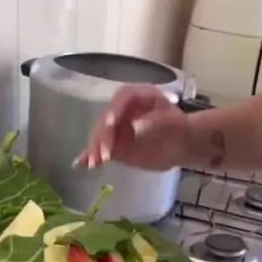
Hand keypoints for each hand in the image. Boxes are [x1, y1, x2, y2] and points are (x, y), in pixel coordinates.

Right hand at [75, 84, 190, 171]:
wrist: (180, 145)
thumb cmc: (178, 129)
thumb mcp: (173, 123)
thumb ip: (156, 122)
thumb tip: (137, 125)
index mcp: (138, 97)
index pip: (122, 99)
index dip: (115, 110)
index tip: (112, 124)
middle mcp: (123, 110)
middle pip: (107, 118)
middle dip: (103, 135)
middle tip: (105, 153)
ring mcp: (117, 127)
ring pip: (101, 135)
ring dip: (96, 148)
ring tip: (95, 163)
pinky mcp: (114, 144)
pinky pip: (100, 148)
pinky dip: (91, 156)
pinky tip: (82, 164)